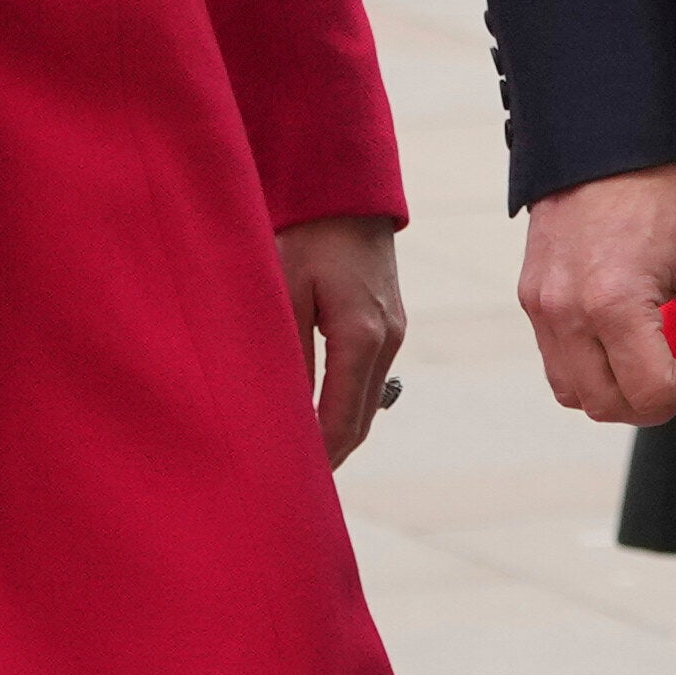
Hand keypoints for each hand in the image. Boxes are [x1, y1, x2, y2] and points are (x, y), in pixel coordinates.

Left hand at [281, 215, 404, 467]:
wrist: (346, 187)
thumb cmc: (304, 231)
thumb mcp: (282, 290)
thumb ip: (284, 354)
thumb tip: (281, 412)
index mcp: (361, 337)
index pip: (340, 422)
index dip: (317, 459)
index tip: (289, 485)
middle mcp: (386, 340)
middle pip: (359, 421)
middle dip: (328, 456)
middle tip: (292, 487)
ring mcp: (393, 332)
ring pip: (365, 403)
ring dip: (337, 433)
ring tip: (301, 460)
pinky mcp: (388, 322)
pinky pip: (366, 379)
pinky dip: (343, 405)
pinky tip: (316, 415)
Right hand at [518, 163, 675, 423]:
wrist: (602, 145)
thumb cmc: (659, 194)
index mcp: (614, 303)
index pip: (649, 393)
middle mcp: (567, 313)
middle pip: (607, 406)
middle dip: (652, 402)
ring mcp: (541, 309)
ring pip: (574, 394)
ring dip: (614, 393)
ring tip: (647, 362)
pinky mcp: (530, 300)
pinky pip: (555, 364)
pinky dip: (587, 370)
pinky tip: (618, 343)